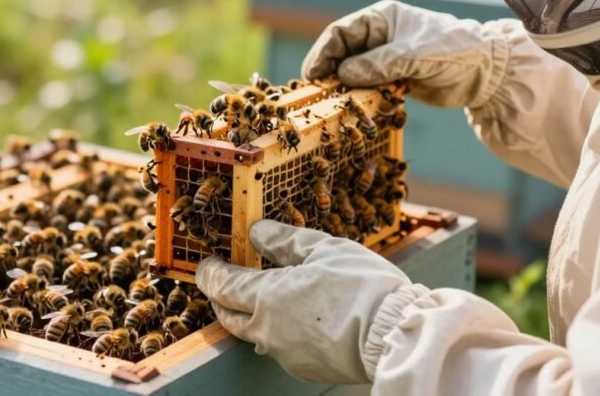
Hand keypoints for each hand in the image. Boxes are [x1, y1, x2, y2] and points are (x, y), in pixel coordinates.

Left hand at [196, 220, 411, 384]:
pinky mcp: (303, 368)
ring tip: (261, 299)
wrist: (393, 335)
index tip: (206, 264)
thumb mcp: (323, 249)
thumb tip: (257, 232)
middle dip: (221, 298)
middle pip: (229, 316)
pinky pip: (280, 347)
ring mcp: (284, 353)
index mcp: (266, 296)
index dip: (210, 273)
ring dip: (250, 316)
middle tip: (223, 283)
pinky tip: (295, 320)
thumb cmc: (362, 288)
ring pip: (254, 334)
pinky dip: (278, 331)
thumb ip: (285, 240)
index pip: (222, 285)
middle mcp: (267, 329)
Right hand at [301, 0, 508, 107]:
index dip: (323, 52)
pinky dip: (358, 98)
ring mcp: (385, 59)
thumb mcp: (414, 55)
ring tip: (332, 104)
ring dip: (342, 88)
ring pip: (352, 72)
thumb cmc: (453, 51)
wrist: (485, 72)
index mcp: (381, 19)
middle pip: (342, 53)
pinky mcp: (393, 79)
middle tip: (317, 94)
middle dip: (328, 71)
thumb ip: (378, 64)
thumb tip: (343, 75)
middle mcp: (379, 37)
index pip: (341, 32)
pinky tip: (352, 110)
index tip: (312, 74)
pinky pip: (367, 88)